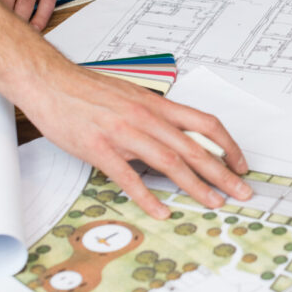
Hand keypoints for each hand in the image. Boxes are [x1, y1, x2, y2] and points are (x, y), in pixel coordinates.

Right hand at [21, 64, 252, 219]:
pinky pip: (128, 177)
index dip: (227, 145)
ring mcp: (124, 133)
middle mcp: (146, 117)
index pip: (205, 123)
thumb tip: (179, 136)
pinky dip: (147, 196)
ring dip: (196, 186)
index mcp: (157, 105)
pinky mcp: (100, 148)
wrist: (50, 81)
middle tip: (241, 191)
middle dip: (222, 172)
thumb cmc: (89, 90)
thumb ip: (156, 117)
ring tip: (214, 202)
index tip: (239, 163)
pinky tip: (161, 210)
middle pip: (194, 147)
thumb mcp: (133, 96)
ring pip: (170, 162)